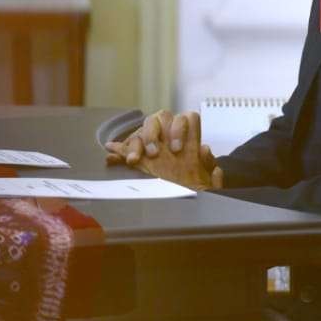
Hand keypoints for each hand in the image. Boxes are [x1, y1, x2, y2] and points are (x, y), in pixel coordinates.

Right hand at [105, 110, 223, 190]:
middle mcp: (171, 136)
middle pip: (161, 117)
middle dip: (156, 134)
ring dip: (139, 141)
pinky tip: (111, 153)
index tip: (175, 149)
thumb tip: (205, 150)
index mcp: (189, 140)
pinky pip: (125, 145)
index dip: (181, 130)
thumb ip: (209, 166)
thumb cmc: (196, 189)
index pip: (188, 119)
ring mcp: (154, 144)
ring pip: (145, 127)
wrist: (183, 203)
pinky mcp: (138, 155)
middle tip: (154, 153)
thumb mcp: (207, 182)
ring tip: (135, 159)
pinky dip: (118, 149)